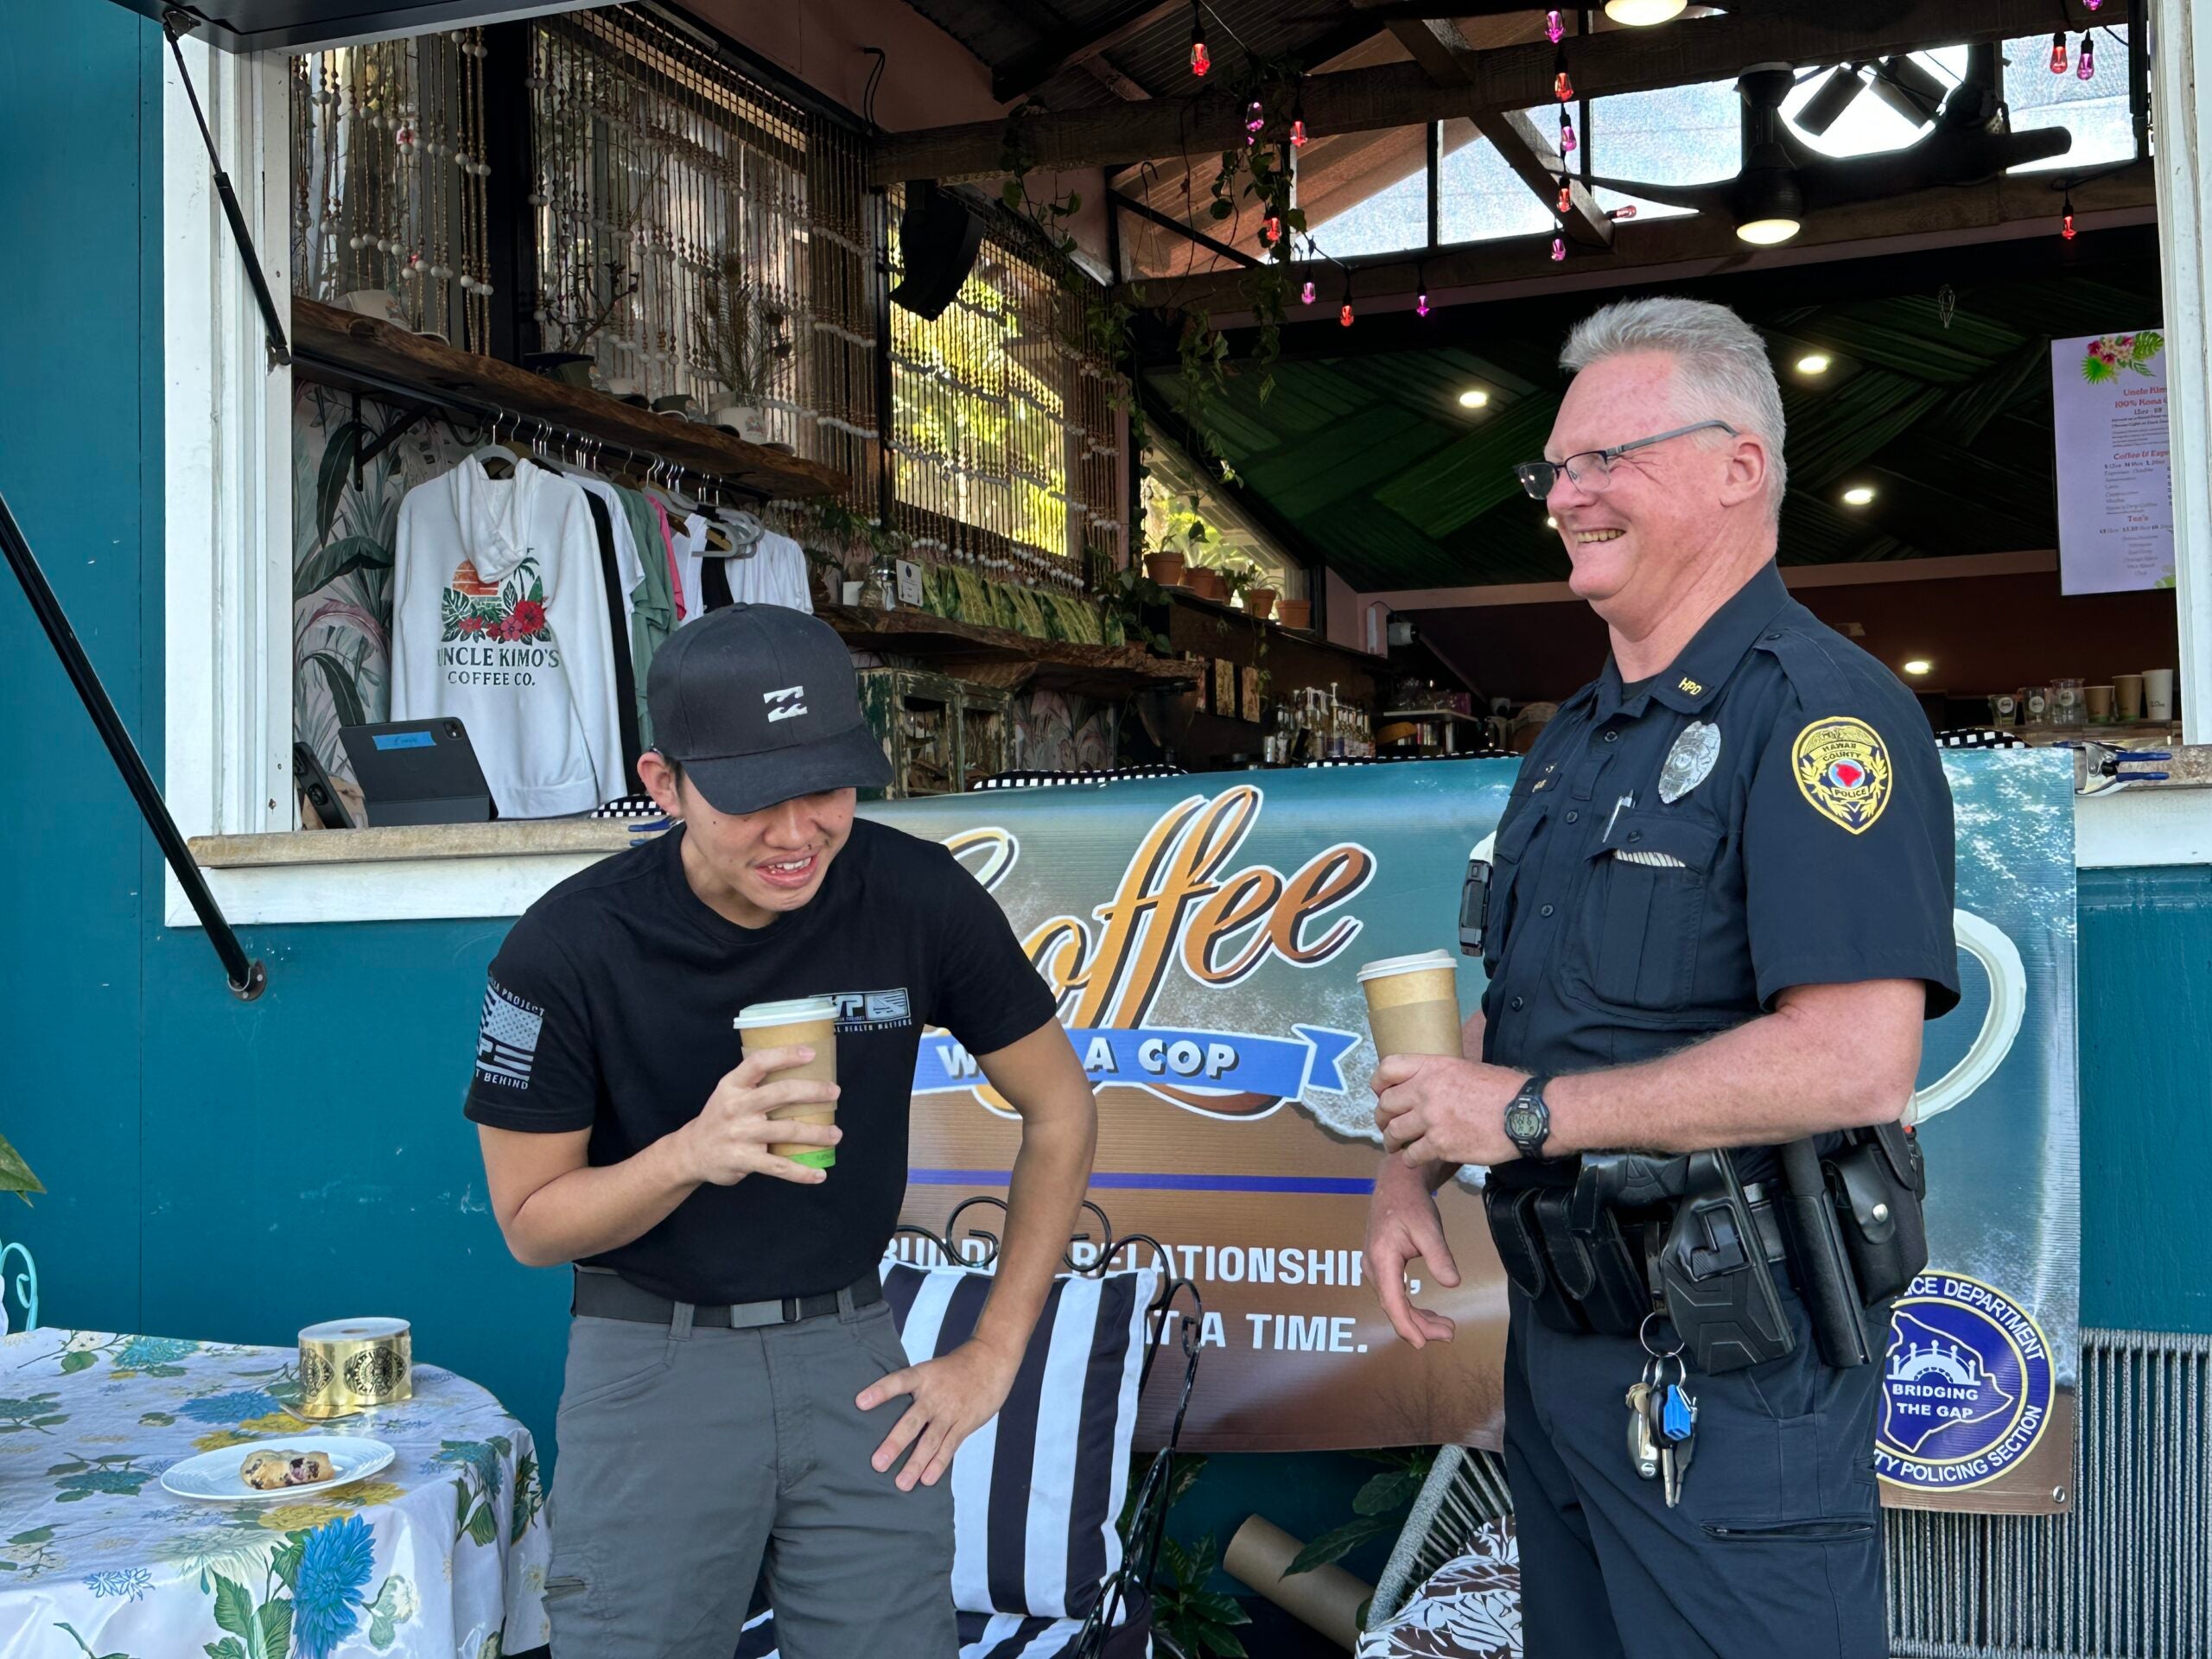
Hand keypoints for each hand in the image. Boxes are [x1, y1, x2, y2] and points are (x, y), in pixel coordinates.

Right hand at [674, 1047, 841, 1186]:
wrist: (692, 1152)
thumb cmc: (721, 1118)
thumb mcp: (728, 1092)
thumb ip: (755, 1083)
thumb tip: (800, 1071)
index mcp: (732, 1085)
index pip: (759, 1063)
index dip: (785, 1055)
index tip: (811, 1053)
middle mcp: (736, 1107)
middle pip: (781, 1093)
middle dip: (813, 1092)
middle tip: (834, 1093)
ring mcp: (740, 1134)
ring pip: (787, 1130)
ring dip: (817, 1133)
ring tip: (836, 1134)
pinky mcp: (744, 1160)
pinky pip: (779, 1166)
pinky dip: (802, 1172)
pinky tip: (820, 1174)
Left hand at [857, 1337, 1019, 1490]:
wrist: (991, 1360)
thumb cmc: (954, 1369)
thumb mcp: (931, 1370)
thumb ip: (913, 1390)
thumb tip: (882, 1410)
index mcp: (923, 1376)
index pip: (898, 1382)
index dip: (880, 1391)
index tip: (860, 1403)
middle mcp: (935, 1394)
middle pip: (913, 1420)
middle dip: (895, 1443)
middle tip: (878, 1464)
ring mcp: (951, 1410)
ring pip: (931, 1440)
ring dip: (916, 1463)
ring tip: (901, 1483)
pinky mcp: (965, 1423)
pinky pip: (950, 1446)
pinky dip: (938, 1464)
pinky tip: (926, 1479)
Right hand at [1365, 1155, 1460, 1348]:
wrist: (1396, 1183)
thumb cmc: (1411, 1203)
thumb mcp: (1429, 1228)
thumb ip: (1439, 1256)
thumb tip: (1452, 1283)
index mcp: (1382, 1259)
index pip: (1393, 1302)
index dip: (1407, 1326)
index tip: (1422, 1344)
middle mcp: (1372, 1266)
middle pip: (1394, 1307)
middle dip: (1420, 1325)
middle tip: (1449, 1334)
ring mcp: (1374, 1267)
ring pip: (1394, 1302)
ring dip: (1418, 1317)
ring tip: (1445, 1328)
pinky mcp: (1380, 1266)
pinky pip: (1394, 1293)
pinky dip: (1411, 1306)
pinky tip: (1428, 1313)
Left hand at [1373, 1054, 1525, 1167]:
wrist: (1525, 1114)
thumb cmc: (1503, 1089)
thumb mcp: (1466, 1068)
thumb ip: (1439, 1075)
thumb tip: (1426, 1085)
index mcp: (1432, 1067)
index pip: (1387, 1069)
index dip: (1379, 1084)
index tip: (1382, 1094)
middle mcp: (1425, 1090)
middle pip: (1385, 1105)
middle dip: (1382, 1118)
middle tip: (1387, 1126)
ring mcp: (1430, 1119)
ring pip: (1394, 1133)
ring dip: (1393, 1141)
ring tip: (1397, 1146)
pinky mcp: (1440, 1145)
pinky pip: (1411, 1156)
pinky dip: (1411, 1160)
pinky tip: (1417, 1159)